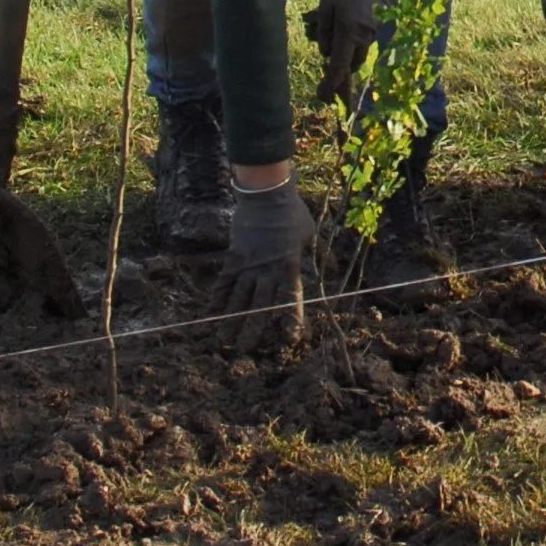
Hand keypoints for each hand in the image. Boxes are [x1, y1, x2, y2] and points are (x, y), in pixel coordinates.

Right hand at [217, 176, 317, 352]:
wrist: (266, 195)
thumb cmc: (292, 214)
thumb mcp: (310, 234)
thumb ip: (320, 253)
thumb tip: (334, 268)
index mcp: (289, 266)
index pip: (290, 299)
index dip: (290, 320)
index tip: (290, 339)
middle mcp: (268, 270)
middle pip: (260, 305)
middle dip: (252, 329)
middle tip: (244, 351)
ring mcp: (249, 265)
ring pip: (238, 298)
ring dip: (230, 320)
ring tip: (223, 340)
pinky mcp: (234, 257)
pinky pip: (224, 282)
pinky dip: (217, 298)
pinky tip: (210, 314)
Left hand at [305, 0, 398, 106]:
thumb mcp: (326, 3)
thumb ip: (325, 32)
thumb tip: (327, 53)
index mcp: (349, 30)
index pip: (339, 67)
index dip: (331, 85)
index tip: (323, 98)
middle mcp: (365, 34)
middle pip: (352, 64)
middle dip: (340, 70)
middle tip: (326, 78)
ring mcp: (375, 29)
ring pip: (358, 51)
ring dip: (346, 53)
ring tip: (331, 34)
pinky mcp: (379, 22)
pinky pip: (363, 38)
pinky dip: (352, 38)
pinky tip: (342, 19)